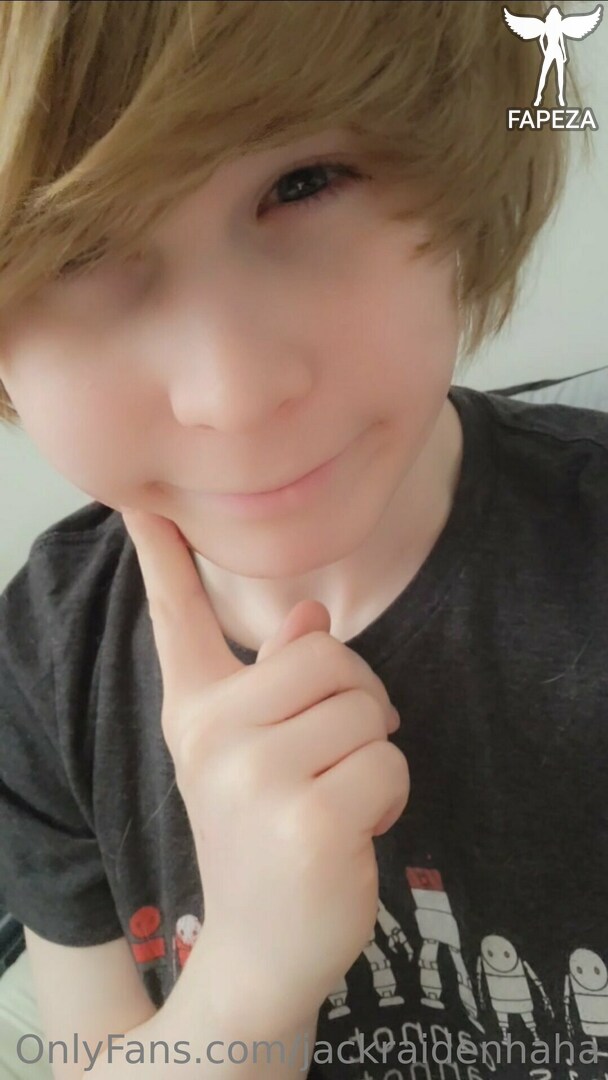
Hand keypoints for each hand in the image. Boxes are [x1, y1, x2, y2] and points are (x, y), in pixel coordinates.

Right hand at [122, 508, 409, 1021]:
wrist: (262, 946)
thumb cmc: (266, 835)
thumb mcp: (256, 753)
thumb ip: (275, 680)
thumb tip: (309, 616)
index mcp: (195, 709)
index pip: (175, 616)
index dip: (160, 555)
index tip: (140, 501)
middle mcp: (210, 733)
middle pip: (326, 653)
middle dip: (358, 701)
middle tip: (335, 753)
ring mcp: (253, 776)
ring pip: (366, 707)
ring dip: (374, 753)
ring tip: (338, 796)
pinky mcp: (307, 819)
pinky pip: (388, 761)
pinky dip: (390, 794)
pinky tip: (354, 828)